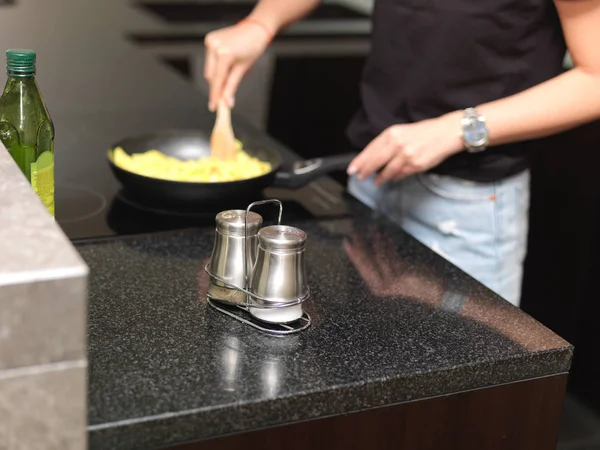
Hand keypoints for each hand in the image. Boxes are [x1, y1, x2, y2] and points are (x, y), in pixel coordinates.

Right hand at [204, 21, 272, 110]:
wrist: (255, 29)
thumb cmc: (253, 47)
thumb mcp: (242, 69)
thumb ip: (232, 87)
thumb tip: (227, 102)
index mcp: (224, 54)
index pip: (217, 80)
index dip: (215, 95)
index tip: (213, 107)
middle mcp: (214, 46)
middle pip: (210, 75)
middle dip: (216, 87)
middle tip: (223, 98)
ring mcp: (210, 41)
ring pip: (209, 69)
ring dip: (216, 77)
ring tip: (229, 75)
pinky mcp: (209, 40)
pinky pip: (209, 60)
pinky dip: (216, 67)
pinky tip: (226, 66)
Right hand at [342, 229, 443, 303]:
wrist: (434, 290)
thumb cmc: (416, 280)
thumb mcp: (397, 269)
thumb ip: (386, 260)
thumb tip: (374, 242)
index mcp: (376, 287)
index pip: (361, 268)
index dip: (353, 254)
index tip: (347, 241)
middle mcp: (380, 286)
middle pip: (364, 263)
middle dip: (358, 246)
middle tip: (353, 232)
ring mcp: (389, 282)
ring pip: (376, 257)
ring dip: (373, 240)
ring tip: (371, 228)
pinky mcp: (398, 276)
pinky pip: (388, 256)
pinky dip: (385, 243)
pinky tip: (384, 234)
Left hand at [347, 112, 463, 184]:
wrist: (446, 133)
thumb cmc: (424, 132)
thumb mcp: (402, 131)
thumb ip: (388, 143)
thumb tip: (373, 158)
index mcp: (392, 133)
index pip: (371, 149)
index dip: (360, 161)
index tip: (352, 169)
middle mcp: (397, 144)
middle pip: (375, 161)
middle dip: (365, 171)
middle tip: (360, 177)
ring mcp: (406, 155)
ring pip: (387, 171)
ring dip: (380, 178)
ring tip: (376, 182)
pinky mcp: (415, 165)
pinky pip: (401, 175)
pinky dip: (395, 178)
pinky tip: (391, 179)